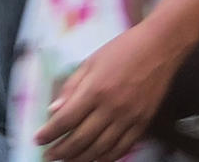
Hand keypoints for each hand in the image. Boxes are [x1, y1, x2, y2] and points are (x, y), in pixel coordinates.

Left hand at [32, 20, 183, 161]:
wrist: (160, 47)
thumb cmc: (123, 49)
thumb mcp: (91, 61)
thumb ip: (71, 86)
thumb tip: (54, 111)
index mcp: (95, 90)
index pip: (66, 120)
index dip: (49, 133)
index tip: (39, 140)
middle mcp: (112, 108)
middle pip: (81, 140)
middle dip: (61, 151)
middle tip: (49, 156)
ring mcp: (129, 119)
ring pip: (100, 149)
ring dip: (81, 159)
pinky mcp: (143, 124)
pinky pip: (122, 148)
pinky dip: (106, 158)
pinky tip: (95, 159)